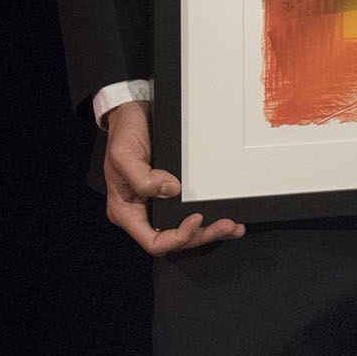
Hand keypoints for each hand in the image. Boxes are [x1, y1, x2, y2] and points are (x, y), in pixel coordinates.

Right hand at [102, 99, 244, 253]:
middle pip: (174, 238)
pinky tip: (225, 217)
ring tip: (232, 227)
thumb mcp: (124, 154)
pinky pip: (188, 211)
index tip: (196, 218)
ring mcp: (158, 204)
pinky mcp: (171, 193)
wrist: (134, 114)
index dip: (177, 237)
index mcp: (127, 211)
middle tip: (226, 224)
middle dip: (202, 234)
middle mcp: (143, 211)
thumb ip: (142, 178)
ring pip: (185, 230)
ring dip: (209, 230)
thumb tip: (171, 190)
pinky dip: (209, 217)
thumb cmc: (124, 134)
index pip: (153, 241)